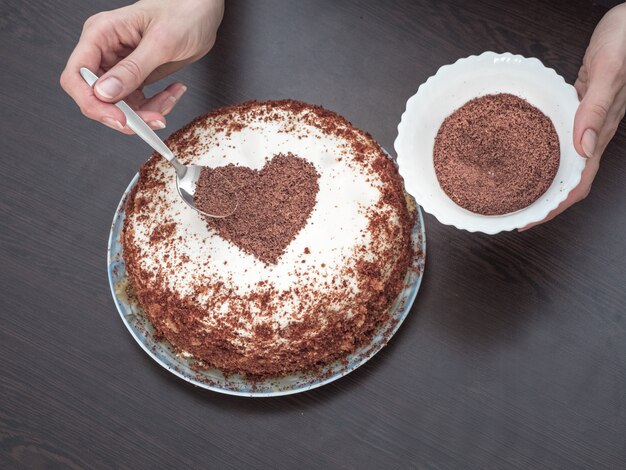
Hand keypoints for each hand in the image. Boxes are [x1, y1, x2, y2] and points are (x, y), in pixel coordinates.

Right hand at [60, 0, 223, 132]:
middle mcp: (106, 51)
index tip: (118, 118)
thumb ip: (133, 69)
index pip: (76, 75)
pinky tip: (173, 93)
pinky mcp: (137, 76)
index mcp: (101, 34)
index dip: (92, 102)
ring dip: (146, 112)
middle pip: (97, 97)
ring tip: (170, 99)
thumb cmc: (183, 11)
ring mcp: (121, 66)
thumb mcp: (161, 42)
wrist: (203, 10)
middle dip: (125, 114)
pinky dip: (156, 106)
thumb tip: (105, 92)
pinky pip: (138, 103)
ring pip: (120, 105)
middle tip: (152, 119)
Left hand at [521, 3, 625, 229]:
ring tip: (515, 194)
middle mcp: (592, 134)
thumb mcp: (609, 72)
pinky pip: (558, 143)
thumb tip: (583, 146)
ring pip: (562, 164)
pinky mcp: (576, 111)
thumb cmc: (625, 42)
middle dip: (543, 203)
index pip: (578, 183)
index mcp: (600, 132)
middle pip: (567, 181)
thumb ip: (597, 108)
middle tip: (513, 214)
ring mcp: (584, 124)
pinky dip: (541, 156)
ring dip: (540, 183)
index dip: (555, 206)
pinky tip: (523, 156)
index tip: (530, 220)